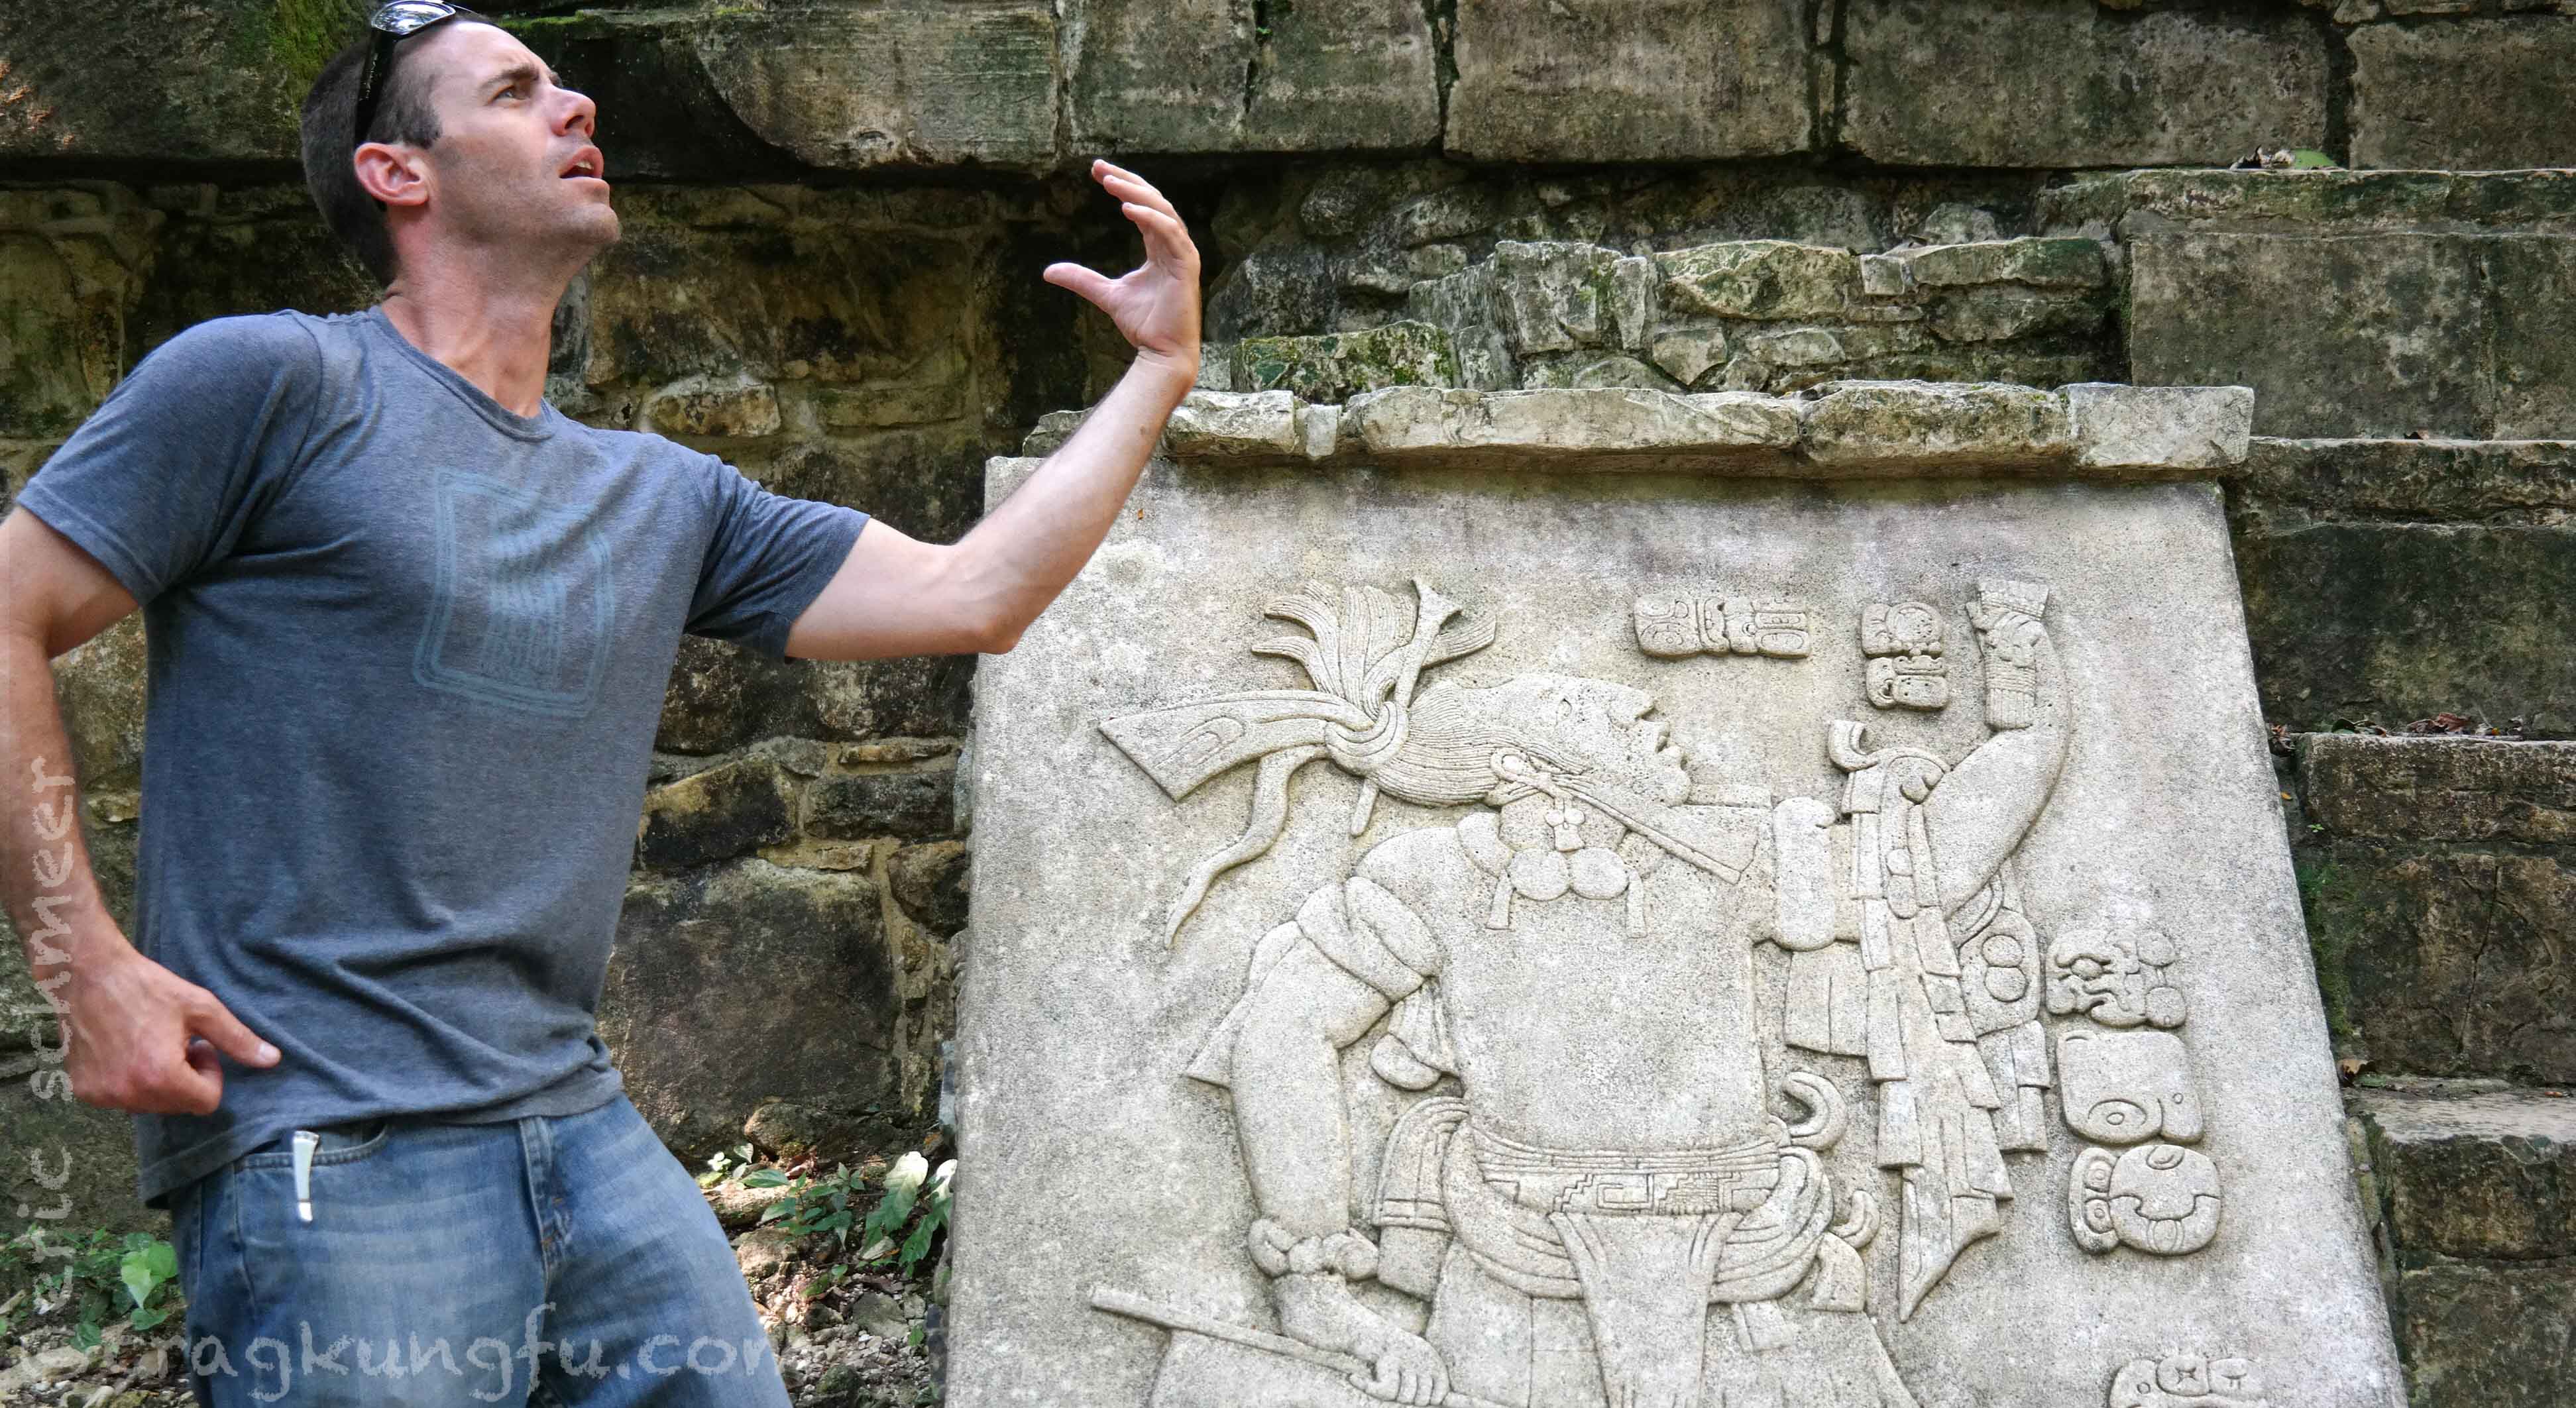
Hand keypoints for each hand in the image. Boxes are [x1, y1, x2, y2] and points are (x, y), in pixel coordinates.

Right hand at [62, 941, 277, 1114]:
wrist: (88, 975)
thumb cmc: (148, 987)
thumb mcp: (201, 1008)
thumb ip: (237, 1039)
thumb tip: (272, 1060)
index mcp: (161, 1076)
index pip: (206, 1102)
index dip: (210, 1074)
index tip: (199, 1047)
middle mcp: (129, 1094)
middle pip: (178, 1105)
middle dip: (185, 1078)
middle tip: (175, 1043)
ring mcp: (103, 1096)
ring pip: (151, 1104)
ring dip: (158, 1081)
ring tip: (150, 1044)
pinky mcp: (84, 1092)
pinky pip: (122, 1099)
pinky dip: (130, 1081)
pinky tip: (126, 1050)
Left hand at [1042, 159, 1201, 383]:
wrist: (1161, 353)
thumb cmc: (1143, 325)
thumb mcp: (1106, 294)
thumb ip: (1082, 279)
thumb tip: (1048, 271)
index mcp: (1159, 248)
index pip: (1142, 207)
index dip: (1123, 187)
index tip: (1097, 172)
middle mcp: (1173, 246)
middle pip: (1154, 201)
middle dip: (1128, 181)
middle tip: (1100, 169)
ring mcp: (1183, 254)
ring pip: (1163, 211)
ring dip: (1137, 194)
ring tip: (1111, 183)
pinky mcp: (1187, 266)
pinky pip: (1170, 233)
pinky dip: (1151, 218)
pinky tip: (1128, 208)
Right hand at [1274, 1272, 1449, 1405]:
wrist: (1355, 1327)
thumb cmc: (1382, 1352)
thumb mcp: (1411, 1364)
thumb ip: (1425, 1383)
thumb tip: (1447, 1403)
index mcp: (1431, 1357)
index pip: (1438, 1395)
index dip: (1423, 1399)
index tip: (1407, 1387)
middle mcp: (1422, 1356)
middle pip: (1421, 1399)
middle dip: (1404, 1397)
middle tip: (1389, 1380)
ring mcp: (1405, 1356)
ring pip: (1403, 1397)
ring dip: (1387, 1393)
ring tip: (1378, 1376)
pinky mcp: (1386, 1358)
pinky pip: (1384, 1391)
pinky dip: (1367, 1387)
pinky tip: (1354, 1378)